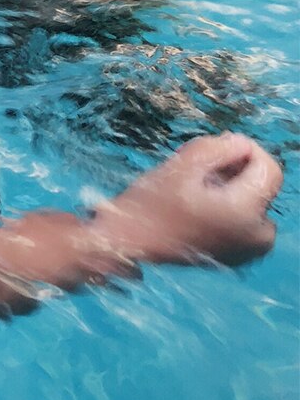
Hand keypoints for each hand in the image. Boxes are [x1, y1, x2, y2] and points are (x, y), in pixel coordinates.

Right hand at [93, 133, 282, 266]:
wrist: (130, 242)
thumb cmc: (151, 204)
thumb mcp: (181, 166)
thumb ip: (217, 147)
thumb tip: (242, 143)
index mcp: (246, 214)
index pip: (269, 169)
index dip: (246, 150)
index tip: (215, 147)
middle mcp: (257, 237)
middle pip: (260, 185)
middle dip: (233, 169)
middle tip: (196, 168)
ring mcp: (249, 250)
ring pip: (252, 201)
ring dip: (229, 186)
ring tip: (193, 187)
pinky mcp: (237, 256)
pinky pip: (245, 221)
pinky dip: (227, 206)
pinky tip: (197, 205)